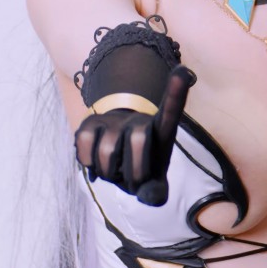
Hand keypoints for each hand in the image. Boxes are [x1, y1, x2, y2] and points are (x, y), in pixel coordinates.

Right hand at [74, 64, 194, 204]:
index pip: (171, 109)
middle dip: (136, 171)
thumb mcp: (154, 183)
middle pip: (138, 137)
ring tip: (115, 174)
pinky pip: (84, 145)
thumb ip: (156, 193)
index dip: (176, 91)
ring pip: (107, 149)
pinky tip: (96, 167)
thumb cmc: (141, 169)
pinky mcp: (89, 124)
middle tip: (135, 182)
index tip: (183, 71)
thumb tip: (150, 196)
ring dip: (110, 173)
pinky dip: (89, 163)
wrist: (116, 158)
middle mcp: (138, 119)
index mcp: (161, 130)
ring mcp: (113, 119)